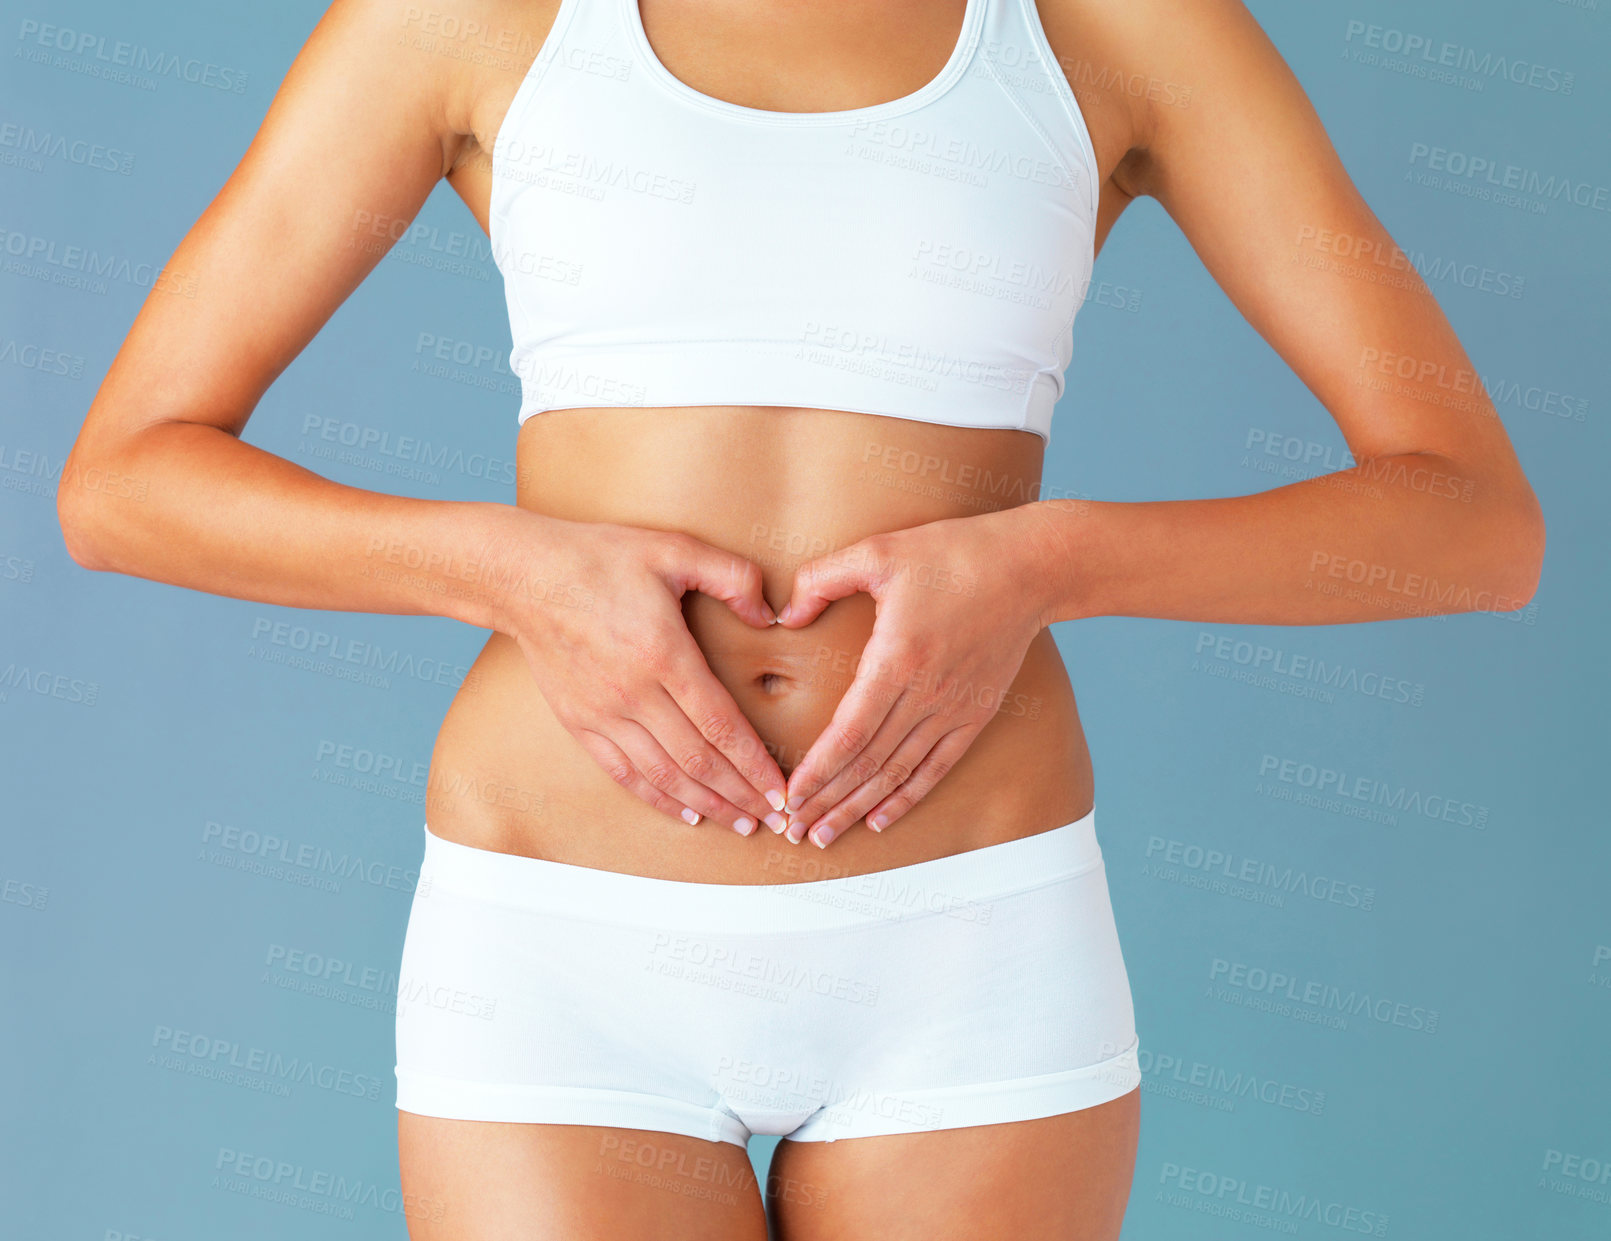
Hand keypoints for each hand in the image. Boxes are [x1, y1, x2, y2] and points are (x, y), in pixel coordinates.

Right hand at [493, 511, 789, 834]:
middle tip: (775, 819)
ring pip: (665, 775)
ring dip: (707, 804)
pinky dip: (658, 798)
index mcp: (664, 655)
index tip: (782, 791)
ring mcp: (603, 713)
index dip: (755, 765)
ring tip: (741, 823)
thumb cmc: (601, 558)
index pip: (721, 725)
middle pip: (699, 761)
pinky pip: (624, 773)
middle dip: (742, 795)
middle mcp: (634, 694)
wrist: (525, 575)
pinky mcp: (580, 722)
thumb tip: (771, 616)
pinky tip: (687, 813)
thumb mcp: (674, 549)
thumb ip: (732, 576)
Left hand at [774, 505, 1063, 846]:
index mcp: (897, 659)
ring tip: (823, 835)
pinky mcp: (975, 714)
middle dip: (827, 800)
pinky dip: (907, 797)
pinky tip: (879, 820)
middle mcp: (926, 695)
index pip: (848, 732)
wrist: (1029, 568)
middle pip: (868, 763)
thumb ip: (822, 579)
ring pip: (898, 773)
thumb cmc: (951, 553)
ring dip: (858, 808)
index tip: (789, 796)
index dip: (817, 770)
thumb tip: (783, 615)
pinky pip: (936, 767)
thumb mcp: (878, 551)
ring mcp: (953, 709)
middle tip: (792, 830)